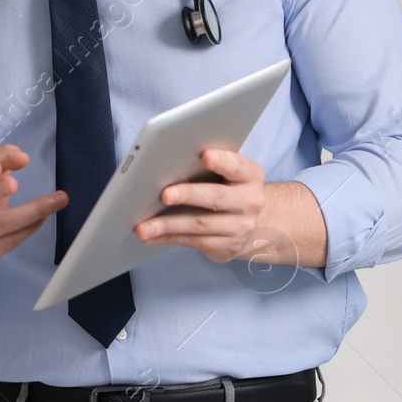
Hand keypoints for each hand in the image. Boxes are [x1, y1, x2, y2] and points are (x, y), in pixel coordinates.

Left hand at [134, 148, 268, 263]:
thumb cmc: (231, 188)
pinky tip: (150, 236)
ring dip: (168, 225)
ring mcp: (240, 227)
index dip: (222, 160)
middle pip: (215, 197)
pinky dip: (168, 238)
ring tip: (143, 227)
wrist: (257, 224)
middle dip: (188, 195)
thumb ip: (210, 165)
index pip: (237, 166)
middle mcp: (250, 202)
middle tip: (164, 194)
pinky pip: (193, 241)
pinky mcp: (227, 246)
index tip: (205, 155)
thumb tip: (169, 160)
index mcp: (250, 176)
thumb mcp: (231, 173)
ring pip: (199, 224)